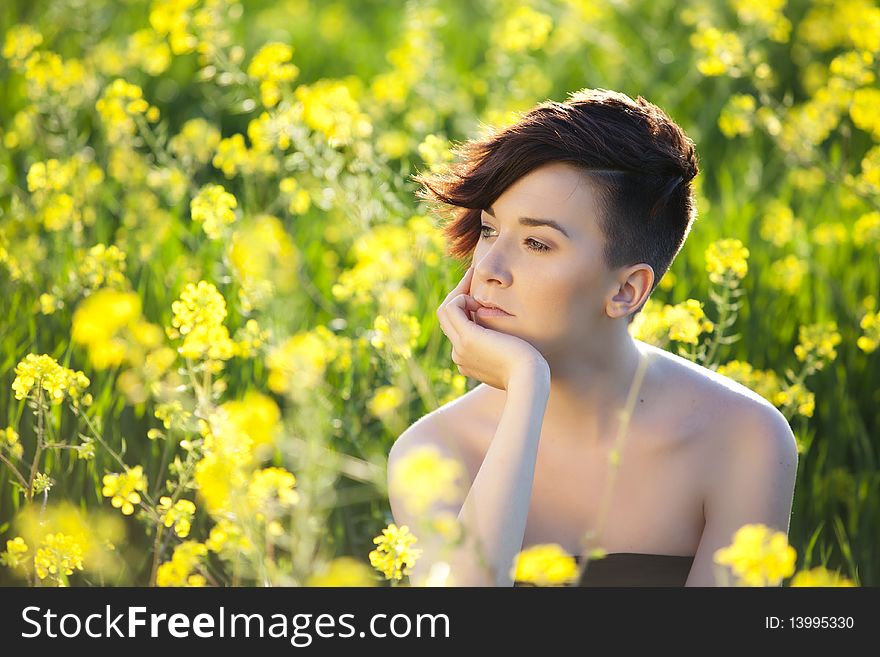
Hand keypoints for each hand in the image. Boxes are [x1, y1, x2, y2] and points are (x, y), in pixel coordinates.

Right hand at [436, 265, 548, 390]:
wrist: (529, 379)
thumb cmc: (529, 368)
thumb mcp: (513, 358)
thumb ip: (503, 349)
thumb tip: (506, 341)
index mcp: (467, 360)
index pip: (457, 328)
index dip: (464, 309)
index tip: (479, 296)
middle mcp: (459, 355)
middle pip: (447, 318)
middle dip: (458, 295)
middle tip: (471, 275)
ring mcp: (460, 348)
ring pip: (446, 311)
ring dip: (458, 292)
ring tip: (472, 277)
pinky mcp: (467, 338)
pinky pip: (452, 308)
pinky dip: (462, 296)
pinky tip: (479, 296)